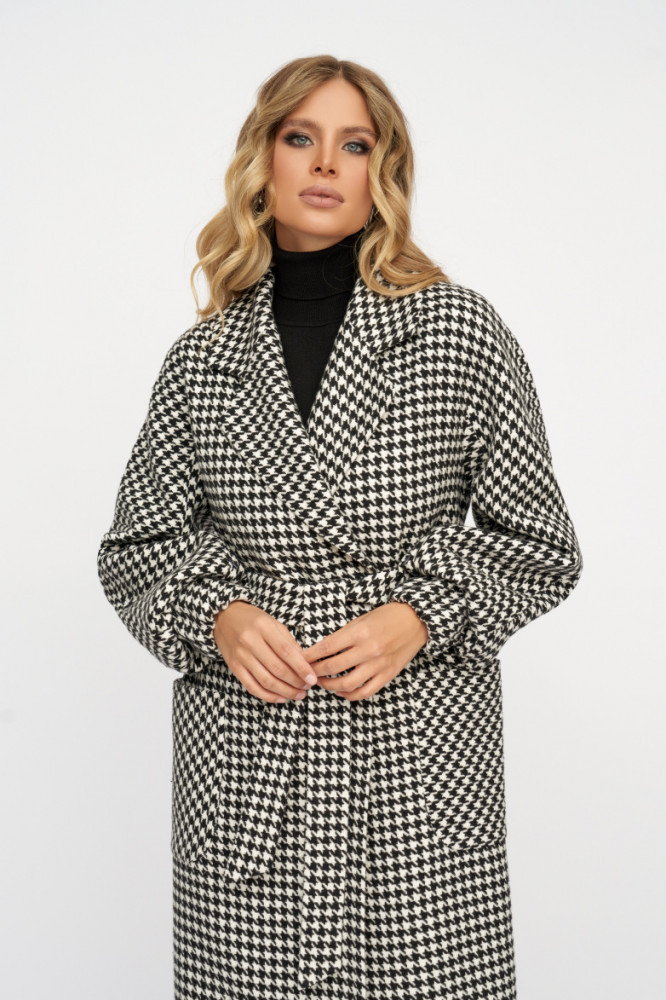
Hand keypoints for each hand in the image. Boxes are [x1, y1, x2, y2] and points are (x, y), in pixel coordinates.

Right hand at [214, 601, 317, 703]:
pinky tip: (280, 698)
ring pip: (266, 680)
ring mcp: (241, 656)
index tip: (312, 678)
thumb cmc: (253, 619)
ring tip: (298, 694)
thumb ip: (289, 641)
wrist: (224, 617)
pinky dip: (267, 696)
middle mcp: (250, 642)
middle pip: (277, 668)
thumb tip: (304, 662)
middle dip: (295, 682)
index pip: (286, 652)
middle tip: (307, 687)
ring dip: (284, 691)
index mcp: (264, 627)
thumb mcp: (273, 623)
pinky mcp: (234, 667)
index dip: (301, 668)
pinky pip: (252, 686)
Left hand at [301, 601, 427, 701]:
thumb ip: (343, 635)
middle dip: (315, 671)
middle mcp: (368, 649)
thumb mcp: (362, 619)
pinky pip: (366, 692)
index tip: (300, 659)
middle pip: (333, 666)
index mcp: (359, 632)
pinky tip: (341, 691)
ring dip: (329, 685)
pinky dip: (350, 695)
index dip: (309, 656)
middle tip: (306, 672)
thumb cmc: (386, 616)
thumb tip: (321, 649)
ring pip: (347, 683)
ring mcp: (379, 664)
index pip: (326, 647)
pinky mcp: (388, 674)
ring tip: (321, 683)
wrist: (416, 620)